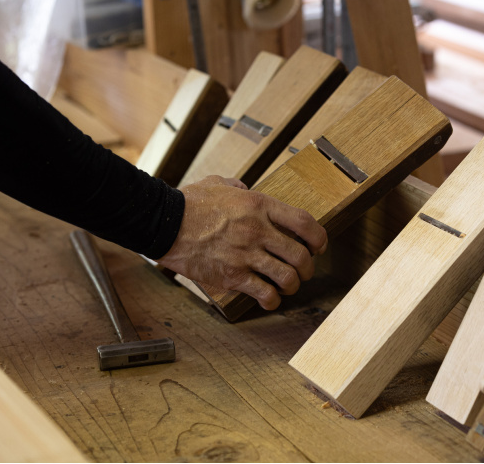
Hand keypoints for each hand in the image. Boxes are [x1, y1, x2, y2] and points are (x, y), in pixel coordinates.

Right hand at [157, 176, 327, 309]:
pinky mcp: (232, 276)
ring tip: (286, 286)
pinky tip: (269, 299)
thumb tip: (246, 190)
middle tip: (303, 271)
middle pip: (300, 255)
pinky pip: (263, 293)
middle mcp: (258, 231)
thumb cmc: (189, 203)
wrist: (164, 223)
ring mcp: (246, 255)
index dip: (319, 237)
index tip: (320, 245)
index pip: (304, 222)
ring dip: (292, 285)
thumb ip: (238, 187)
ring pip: (287, 277)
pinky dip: (272, 300)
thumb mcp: (218, 183)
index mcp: (258, 206)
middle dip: (308, 267)